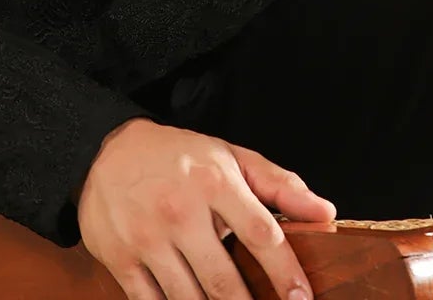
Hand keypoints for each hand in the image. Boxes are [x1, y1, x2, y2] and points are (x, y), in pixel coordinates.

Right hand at [77, 116, 336, 299]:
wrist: (106, 151)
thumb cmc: (180, 157)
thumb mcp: (231, 158)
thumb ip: (280, 186)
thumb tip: (326, 214)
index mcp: (213, 182)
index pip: (260, 234)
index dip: (285, 273)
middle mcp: (180, 211)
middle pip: (223, 281)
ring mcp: (147, 238)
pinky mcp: (121, 260)